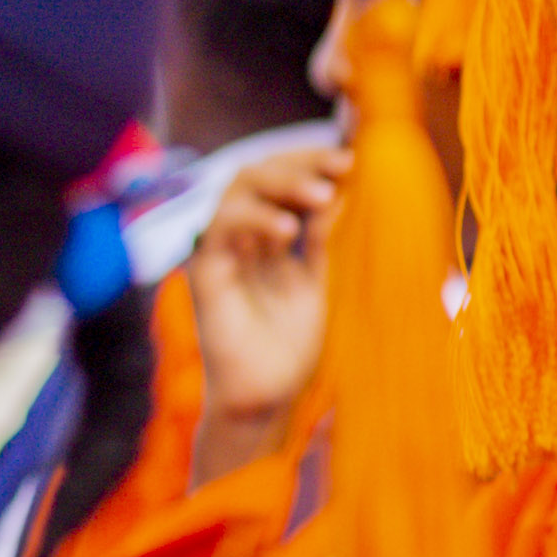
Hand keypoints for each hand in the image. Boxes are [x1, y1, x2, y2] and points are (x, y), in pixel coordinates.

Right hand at [187, 146, 346, 479]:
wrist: (266, 397)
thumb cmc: (291, 345)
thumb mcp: (316, 280)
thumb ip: (321, 237)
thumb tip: (342, 187)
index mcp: (268, 233)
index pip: (282, 177)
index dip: (311, 161)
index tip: (351, 159)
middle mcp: (241, 235)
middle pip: (259, 173)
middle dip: (301, 162)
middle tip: (341, 164)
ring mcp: (221, 250)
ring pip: (238, 190)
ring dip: (282, 183)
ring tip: (322, 194)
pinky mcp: (205, 272)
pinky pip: (221, 229)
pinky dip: (254, 219)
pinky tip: (289, 228)